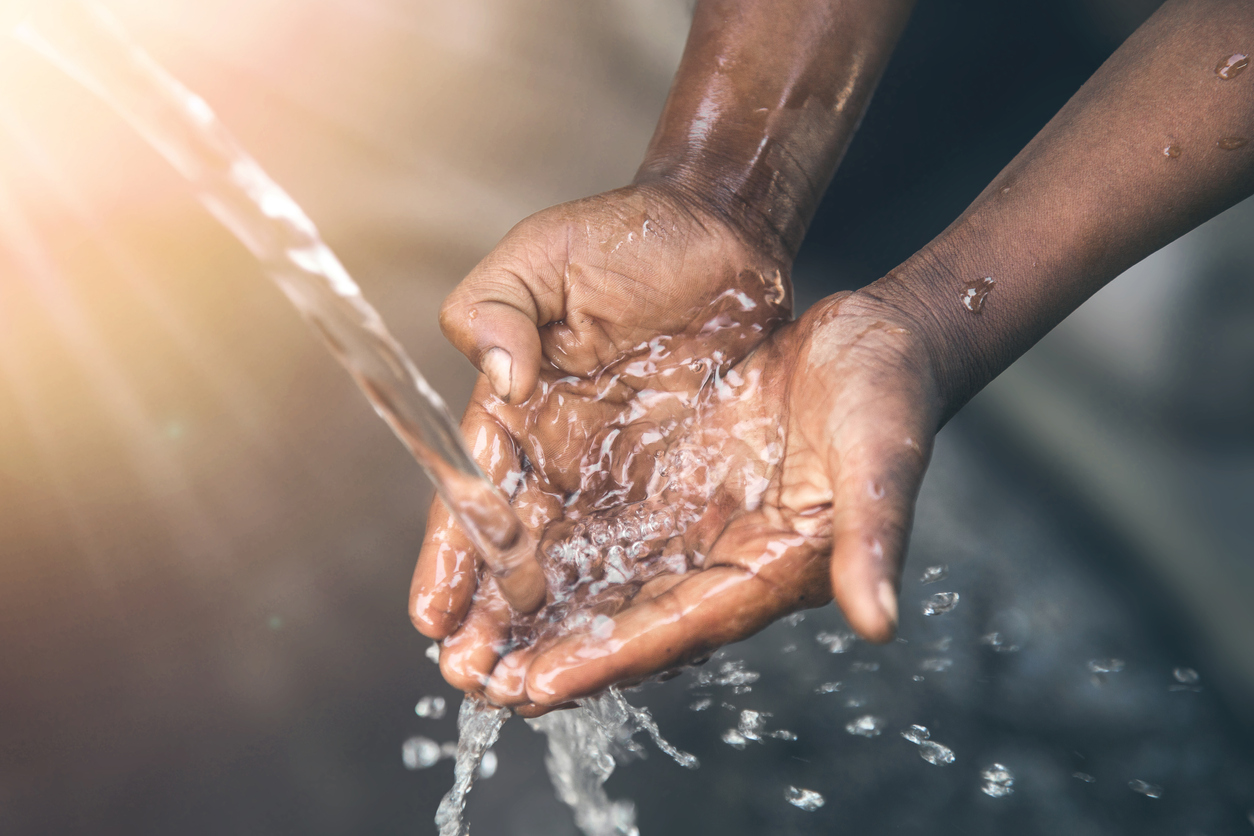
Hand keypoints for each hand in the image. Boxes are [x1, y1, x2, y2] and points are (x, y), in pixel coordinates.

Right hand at [408, 181, 791, 678]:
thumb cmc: (624, 238)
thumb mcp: (541, 256)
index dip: (452, 560)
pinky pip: (652, 556)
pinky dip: (626, 604)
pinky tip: (609, 654)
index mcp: (518, 415)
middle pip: (520, 558)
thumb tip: (500, 378)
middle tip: (477, 685)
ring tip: (530, 693)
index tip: (433, 620)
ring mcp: (622, 480)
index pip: (473, 499)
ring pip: (581, 573)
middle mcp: (563, 461)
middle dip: (494, 624)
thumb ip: (495, 307)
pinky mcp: (681, 487)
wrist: (720, 232)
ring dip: (554, 632)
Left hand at [444, 288, 941, 708]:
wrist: (871, 338)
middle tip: (474, 681)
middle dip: (549, 653)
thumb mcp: (882, 454)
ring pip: (598, 580)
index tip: (542, 683)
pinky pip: (597, 525)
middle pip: (624, 622)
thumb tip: (880, 622)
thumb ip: (874, 535)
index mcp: (773, 565)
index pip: (681, 627)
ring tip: (460, 642)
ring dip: (532, 610)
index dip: (612, 658)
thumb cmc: (887, 391)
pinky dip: (546, 547)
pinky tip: (494, 560)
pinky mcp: (669, 486)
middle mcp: (721, 559)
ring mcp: (691, 524)